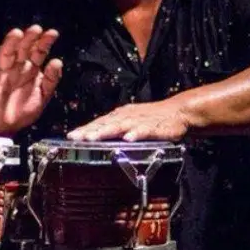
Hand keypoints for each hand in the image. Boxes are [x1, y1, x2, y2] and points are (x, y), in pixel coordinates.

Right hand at [0, 25, 61, 134]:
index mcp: (32, 69)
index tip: (52, 34)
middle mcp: (18, 67)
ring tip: (16, 34)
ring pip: (6, 55)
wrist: (11, 127)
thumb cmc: (27, 109)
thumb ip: (51, 79)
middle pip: (23, 49)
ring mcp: (4, 73)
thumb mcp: (44, 95)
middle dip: (30, 39)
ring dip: (10, 44)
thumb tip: (57, 62)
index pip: (38, 52)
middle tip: (36, 29)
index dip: (45, 42)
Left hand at [66, 99, 189, 141]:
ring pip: (121, 126)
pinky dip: (137, 134)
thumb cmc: (153, 117)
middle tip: (76, 138)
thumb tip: (95, 136)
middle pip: (106, 124)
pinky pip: (145, 130)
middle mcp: (128, 116)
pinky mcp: (156, 127)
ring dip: (106, 132)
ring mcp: (141, 121)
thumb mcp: (130, 120)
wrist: (179, 111)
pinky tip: (129, 138)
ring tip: (94, 138)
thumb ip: (115, 128)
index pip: (99, 122)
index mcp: (121, 115)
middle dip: (90, 131)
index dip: (85, 129)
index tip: (70, 137)